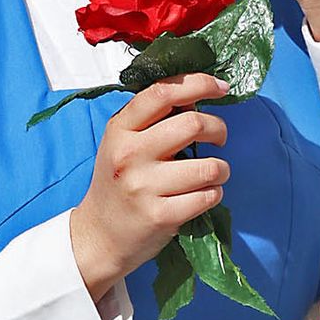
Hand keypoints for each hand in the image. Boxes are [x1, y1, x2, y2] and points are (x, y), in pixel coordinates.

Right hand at [70, 74, 230, 300]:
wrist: (99, 236)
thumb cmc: (118, 183)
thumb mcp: (122, 142)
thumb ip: (151, 118)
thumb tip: (196, 95)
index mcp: (120, 129)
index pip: (162, 93)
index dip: (198, 83)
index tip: (220, 87)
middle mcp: (130, 155)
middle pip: (193, 124)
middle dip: (218, 129)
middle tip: (218, 138)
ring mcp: (144, 187)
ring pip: (209, 166)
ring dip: (221, 168)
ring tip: (213, 173)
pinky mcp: (161, 216)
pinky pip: (208, 196)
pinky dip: (214, 193)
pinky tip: (203, 195)